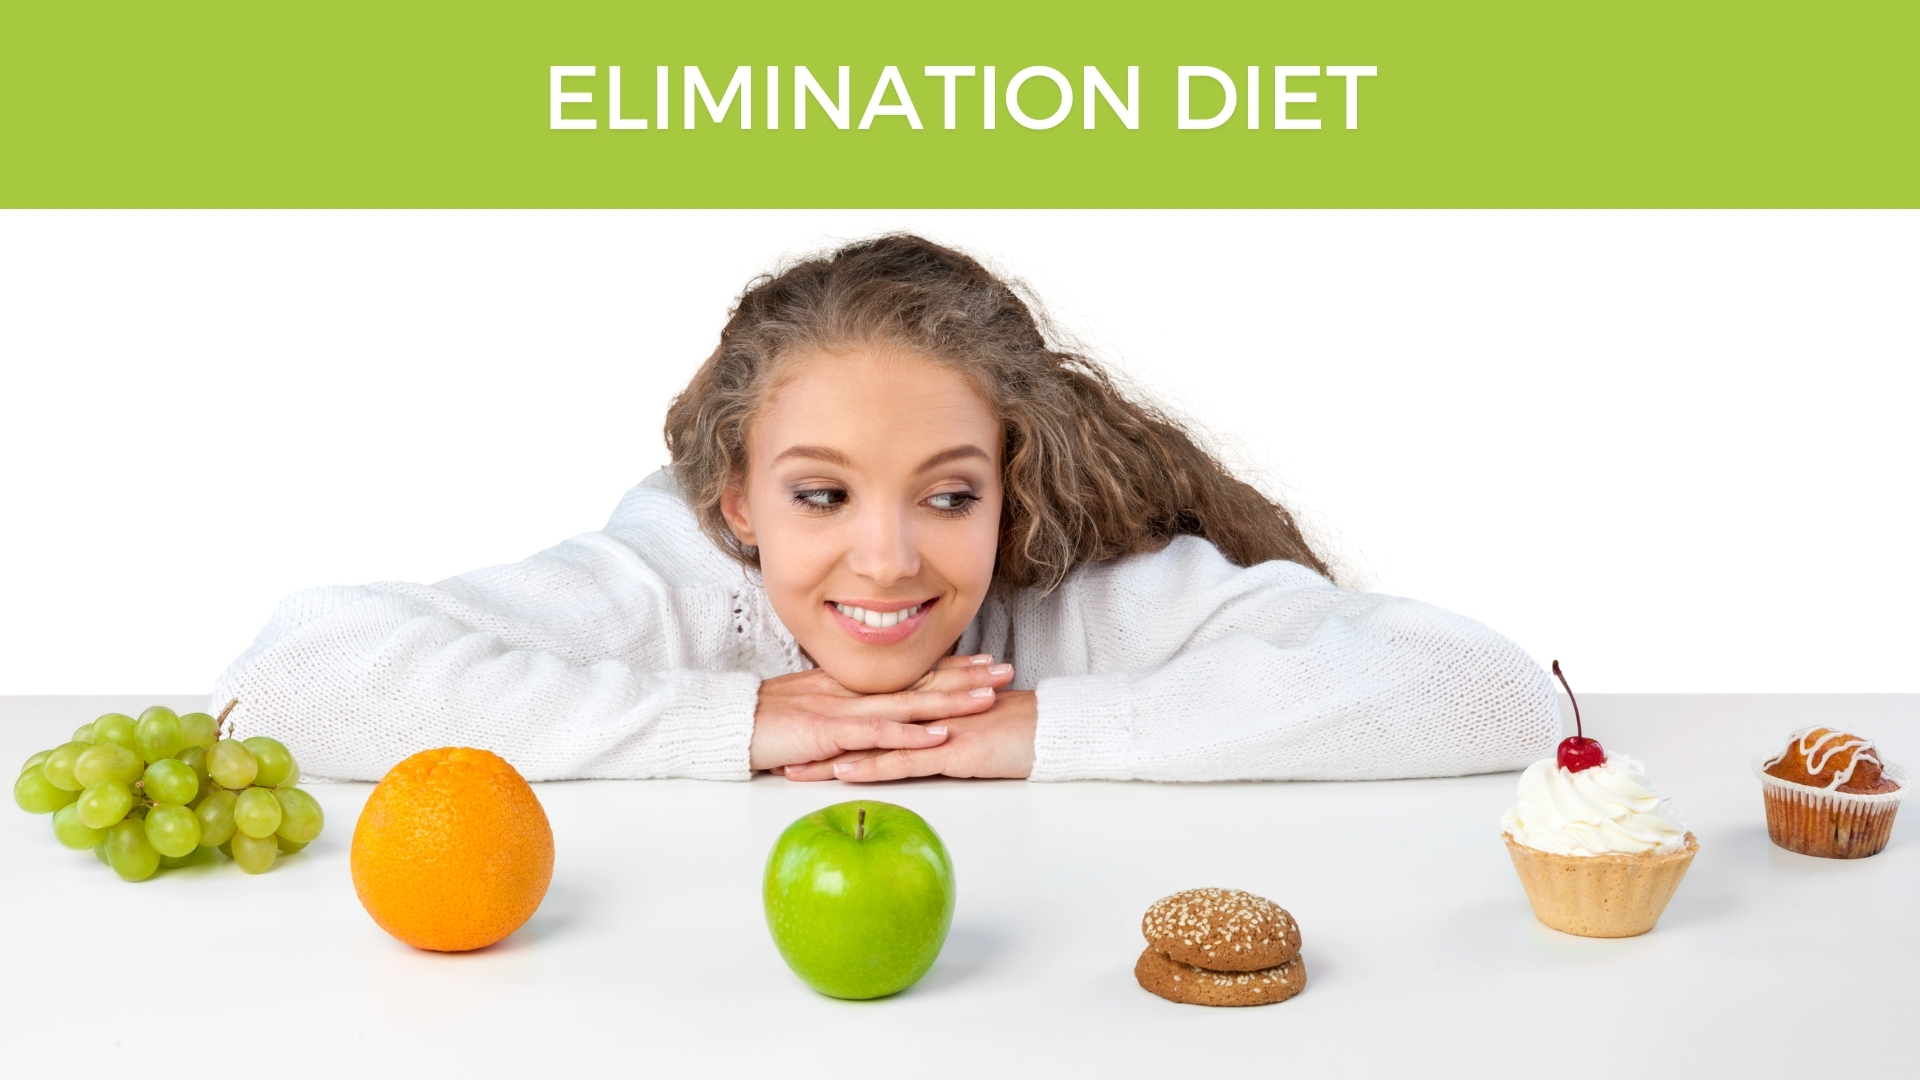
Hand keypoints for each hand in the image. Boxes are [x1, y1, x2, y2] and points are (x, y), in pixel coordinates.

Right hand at [749, 654, 1015, 771]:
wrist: (728, 724)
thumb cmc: (765, 721)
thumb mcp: (812, 709)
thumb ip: (844, 709)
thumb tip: (874, 716)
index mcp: (852, 686)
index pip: (910, 674)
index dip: (949, 666)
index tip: (983, 660)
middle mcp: (855, 693)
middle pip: (920, 682)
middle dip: (967, 676)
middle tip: (1007, 669)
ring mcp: (845, 711)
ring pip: (909, 704)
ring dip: (951, 700)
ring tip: (989, 697)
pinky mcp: (832, 733)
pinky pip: (878, 734)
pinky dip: (910, 734)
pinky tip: (939, 735)